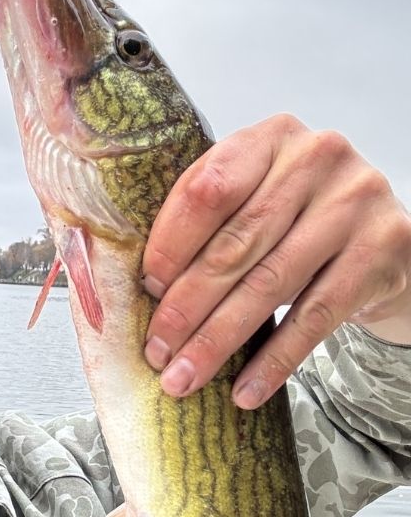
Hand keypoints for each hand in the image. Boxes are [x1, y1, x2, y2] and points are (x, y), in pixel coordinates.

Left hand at [141, 113, 410, 408]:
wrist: (382, 233)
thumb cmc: (296, 213)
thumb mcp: (254, 194)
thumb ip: (207, 215)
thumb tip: (146, 283)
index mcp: (269, 137)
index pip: (207, 190)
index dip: (170, 244)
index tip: (146, 289)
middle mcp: (316, 158)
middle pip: (235, 244)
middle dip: (187, 306)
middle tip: (156, 350)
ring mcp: (355, 203)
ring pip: (269, 284)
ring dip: (218, 340)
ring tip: (184, 376)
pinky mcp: (382, 251)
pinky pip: (315, 317)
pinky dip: (275, 360)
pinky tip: (244, 390)